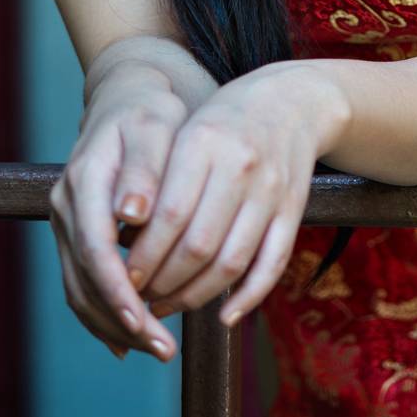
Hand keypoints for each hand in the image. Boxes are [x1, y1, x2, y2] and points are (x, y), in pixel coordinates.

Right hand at [48, 62, 195, 362]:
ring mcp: (65, 223)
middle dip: (121, 320)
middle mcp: (65, 206)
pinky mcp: (75, 236)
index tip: (145, 321)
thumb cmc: (151, 112)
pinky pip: (82, 287)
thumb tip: (130, 214)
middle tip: (164, 349)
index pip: (93, 247)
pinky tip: (131, 343)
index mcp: (83, 181)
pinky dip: (105, 317)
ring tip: (159, 349)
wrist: (128, 98)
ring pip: (79, 290)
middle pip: (83, 279)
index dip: (116, 289)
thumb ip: (144, 169)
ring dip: (115, 326)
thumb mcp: (156, 127)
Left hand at [122, 62, 349, 328]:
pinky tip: (224, 315)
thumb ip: (158, 181)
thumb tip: (124, 243)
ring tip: (169, 305)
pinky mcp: (294, 209)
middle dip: (164, 282)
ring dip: (197, 295)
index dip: (144, 255)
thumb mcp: (185, 132)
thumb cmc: (223, 121)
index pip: (168, 215)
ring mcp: (272, 190)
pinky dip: (249, 297)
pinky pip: (273, 264)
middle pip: (199, 245)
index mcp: (205, 141)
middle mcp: (241, 165)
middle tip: (140, 298)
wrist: (290, 101)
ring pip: (232, 261)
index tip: (122, 278)